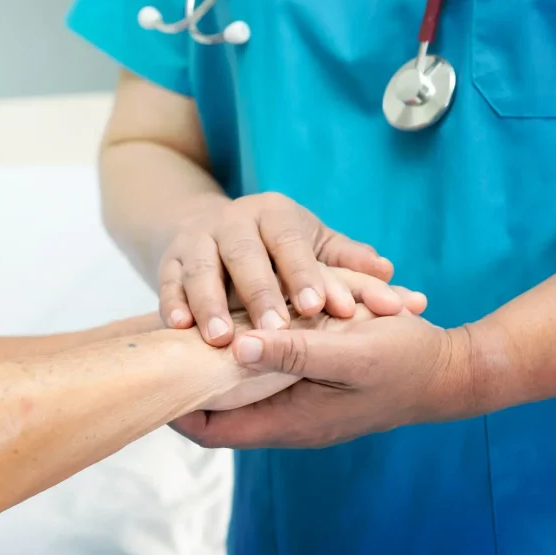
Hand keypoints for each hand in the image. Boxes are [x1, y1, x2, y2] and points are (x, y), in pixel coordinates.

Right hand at [159, 192, 394, 344]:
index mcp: (274, 213)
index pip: (290, 241)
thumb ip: (347, 260)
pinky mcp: (168, 260)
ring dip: (209, 304)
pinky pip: (167, 282)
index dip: (304, 273)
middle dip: (259, 293)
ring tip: (222, 340)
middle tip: (277, 331)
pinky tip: (180, 330)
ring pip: (200, 268)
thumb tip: (388, 272)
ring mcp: (196, 239)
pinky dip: (172, 304)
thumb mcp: (313, 245)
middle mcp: (233, 221)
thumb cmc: (278, 247)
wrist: (215, 230)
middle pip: (245, 254)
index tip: (320, 307)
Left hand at [175, 314, 476, 447]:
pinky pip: (265, 372)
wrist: (450, 371)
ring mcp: (299, 403)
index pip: (211, 429)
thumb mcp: (350, 351)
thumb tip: (236, 346)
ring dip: (219, 361)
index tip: (152, 370)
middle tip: (165, 339)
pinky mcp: (310, 384)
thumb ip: (294, 351)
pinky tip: (238, 316)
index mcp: (290, 421)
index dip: (176, 406)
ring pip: (240, 388)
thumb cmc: (404, 362)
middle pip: (218, 410)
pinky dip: (248, 350)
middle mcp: (287, 419)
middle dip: (191, 379)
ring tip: (191, 324)